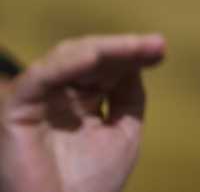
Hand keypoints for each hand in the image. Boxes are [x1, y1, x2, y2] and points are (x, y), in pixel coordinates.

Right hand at [0, 34, 164, 191]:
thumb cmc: (91, 185)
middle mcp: (60, 95)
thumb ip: (129, 97)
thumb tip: (138, 61)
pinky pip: (40, 78)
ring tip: (134, 47)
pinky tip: (94, 56)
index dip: (133, 55)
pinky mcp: (17, 109)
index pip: (107, 67)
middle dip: (124, 48)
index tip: (160, 48)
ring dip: (104, 49)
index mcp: (82, 100)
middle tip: (155, 45)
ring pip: (68, 58)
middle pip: (91, 57)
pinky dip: (66, 64)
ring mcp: (39, 100)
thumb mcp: (123, 133)